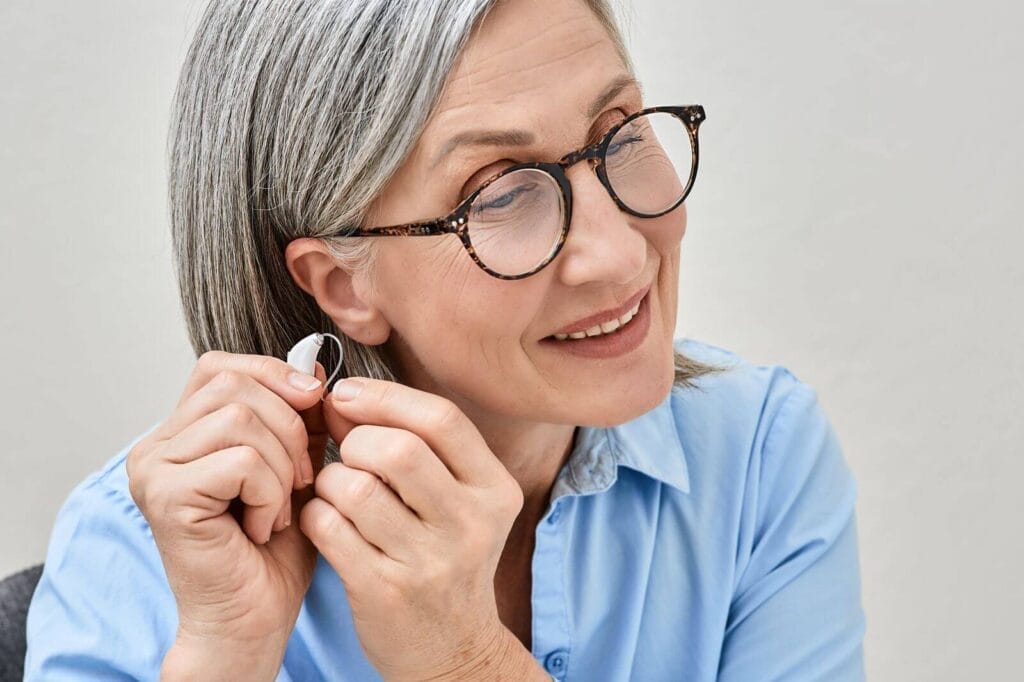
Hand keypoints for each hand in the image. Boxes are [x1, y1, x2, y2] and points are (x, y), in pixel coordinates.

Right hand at [126, 351, 330, 675]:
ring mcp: (154, 469)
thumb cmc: (272, 552)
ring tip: (278, 509)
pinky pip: (243, 460)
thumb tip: (314, 368)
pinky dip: (270, 494)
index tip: (312, 405)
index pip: (222, 367)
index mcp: (180, 433)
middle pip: (236, 386)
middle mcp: (155, 445)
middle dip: (290, 427)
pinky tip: (262, 527)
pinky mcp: (167, 496)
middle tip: (299, 480)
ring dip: (283, 466)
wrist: (253, 620)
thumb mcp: (296, 466)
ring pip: (242, 419)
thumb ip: (299, 418)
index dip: (273, 375)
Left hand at [299, 378, 528, 680]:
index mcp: (494, 489)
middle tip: (347, 454)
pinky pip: (328, 528)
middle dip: (356, 441)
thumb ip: (411, 444)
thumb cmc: (445, 558)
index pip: (441, 419)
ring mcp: (430, 562)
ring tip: (335, 492)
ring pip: (356, 488)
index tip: (346, 394)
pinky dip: (315, 514)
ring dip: (330, 480)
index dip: (385, 397)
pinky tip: (325, 521)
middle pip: (397, 450)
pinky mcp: (385, 592)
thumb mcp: (455, 501)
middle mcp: (471, 524)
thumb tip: (341, 396)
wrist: (452, 649)